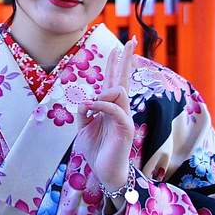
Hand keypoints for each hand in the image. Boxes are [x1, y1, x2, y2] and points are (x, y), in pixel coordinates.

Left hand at [84, 38, 137, 190]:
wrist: (105, 173)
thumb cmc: (96, 151)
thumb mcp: (82, 128)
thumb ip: (83, 111)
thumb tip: (83, 99)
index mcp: (111, 108)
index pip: (114, 82)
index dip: (114, 65)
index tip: (116, 48)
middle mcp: (120, 109)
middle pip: (124, 80)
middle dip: (126, 60)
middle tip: (132, 41)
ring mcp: (125, 117)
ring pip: (120, 92)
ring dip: (104, 92)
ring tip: (90, 104)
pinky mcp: (126, 128)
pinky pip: (115, 109)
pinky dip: (101, 105)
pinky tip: (89, 108)